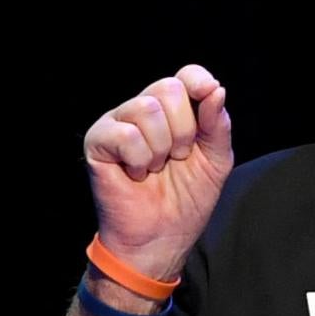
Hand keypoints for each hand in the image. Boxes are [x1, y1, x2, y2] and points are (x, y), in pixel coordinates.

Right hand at [82, 65, 232, 284]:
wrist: (161, 240)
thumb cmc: (186, 201)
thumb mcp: (215, 161)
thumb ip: (217, 125)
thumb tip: (215, 89)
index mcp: (173, 111)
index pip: (185, 75)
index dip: (197, 81)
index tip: (209, 97)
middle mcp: (142, 110)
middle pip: (168, 89)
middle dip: (183, 131)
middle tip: (176, 158)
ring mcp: (117, 123)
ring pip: (146, 109)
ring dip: (161, 149)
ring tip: (155, 169)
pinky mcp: (97, 142)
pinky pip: (126, 134)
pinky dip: (139, 160)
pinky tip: (136, 174)